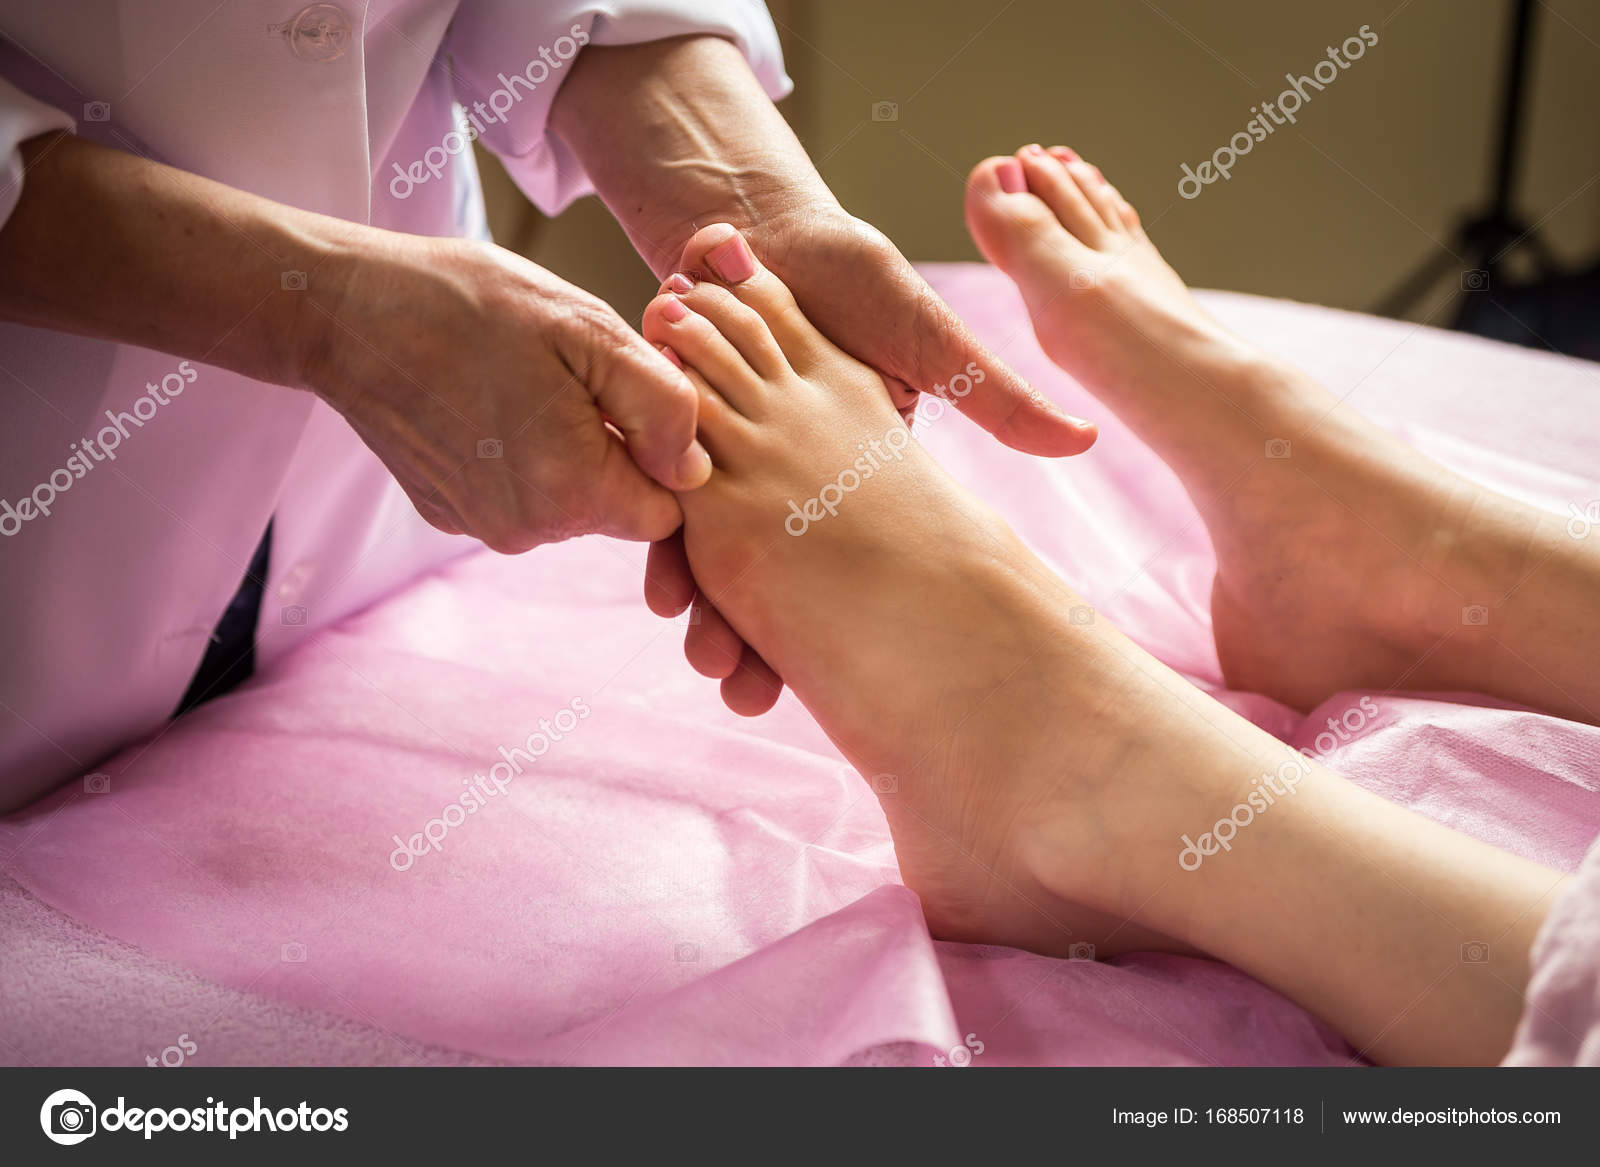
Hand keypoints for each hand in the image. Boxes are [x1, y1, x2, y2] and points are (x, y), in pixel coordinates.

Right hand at [303, 232, 710, 552]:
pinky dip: (522, 458)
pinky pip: (519, 497)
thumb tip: (697, 470)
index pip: (669, 513)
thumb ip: (663, 406)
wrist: (346, 312)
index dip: (672, 460)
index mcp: (573, 491)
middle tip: (584, 378)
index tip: (647, 403)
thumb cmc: (472, 305)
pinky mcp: (450, 513)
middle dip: (621, 453)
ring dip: (572, 453)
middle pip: (619, 510)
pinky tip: (494, 400)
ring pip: (571, 503)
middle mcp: (528, 529)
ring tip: (535, 382)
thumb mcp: (590, 330)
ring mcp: (483, 526)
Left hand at [551, 34, 1096, 712]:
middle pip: (772, 582)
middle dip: (753, 641)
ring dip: (706, 609)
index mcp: (848, 473)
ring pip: (715, 560)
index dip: (829, 633)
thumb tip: (1084, 441)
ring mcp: (729, 465)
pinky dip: (665, 542)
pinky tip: (664, 586)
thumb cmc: (847, 277)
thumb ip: (992, 395)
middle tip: (743, 687)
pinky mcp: (677, 437)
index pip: (847, 569)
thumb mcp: (923, 336)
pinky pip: (668, 503)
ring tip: (707, 649)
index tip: (810, 682)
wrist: (748, 225)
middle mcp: (788, 482)